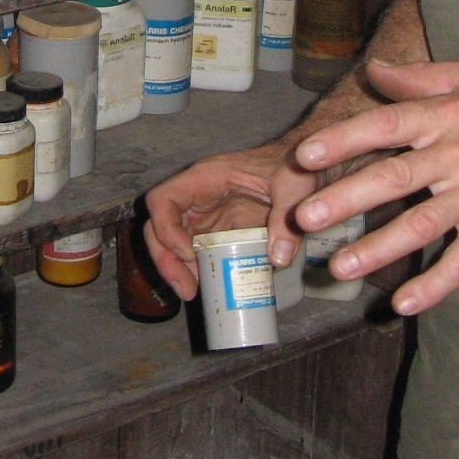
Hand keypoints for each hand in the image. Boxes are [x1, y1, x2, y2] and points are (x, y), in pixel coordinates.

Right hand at [144, 139, 320, 301]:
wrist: (299, 168)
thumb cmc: (289, 167)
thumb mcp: (292, 184)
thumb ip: (285, 215)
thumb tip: (277, 258)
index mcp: (204, 177)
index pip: (162, 200)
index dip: (166, 229)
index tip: (189, 254)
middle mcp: (196, 197)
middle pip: (158, 226)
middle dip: (165, 259)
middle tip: (187, 289)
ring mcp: (204, 215)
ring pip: (170, 243)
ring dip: (175, 269)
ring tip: (192, 292)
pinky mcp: (215, 232)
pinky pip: (192, 252)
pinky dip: (193, 271)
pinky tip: (207, 286)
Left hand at [291, 57, 458, 314]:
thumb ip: (420, 79)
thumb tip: (372, 70)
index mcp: (449, 115)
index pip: (388, 125)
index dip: (345, 139)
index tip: (307, 154)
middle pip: (395, 177)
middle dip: (346, 199)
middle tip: (306, 218)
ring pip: (421, 225)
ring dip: (377, 248)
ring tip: (339, 266)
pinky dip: (434, 285)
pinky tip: (403, 303)